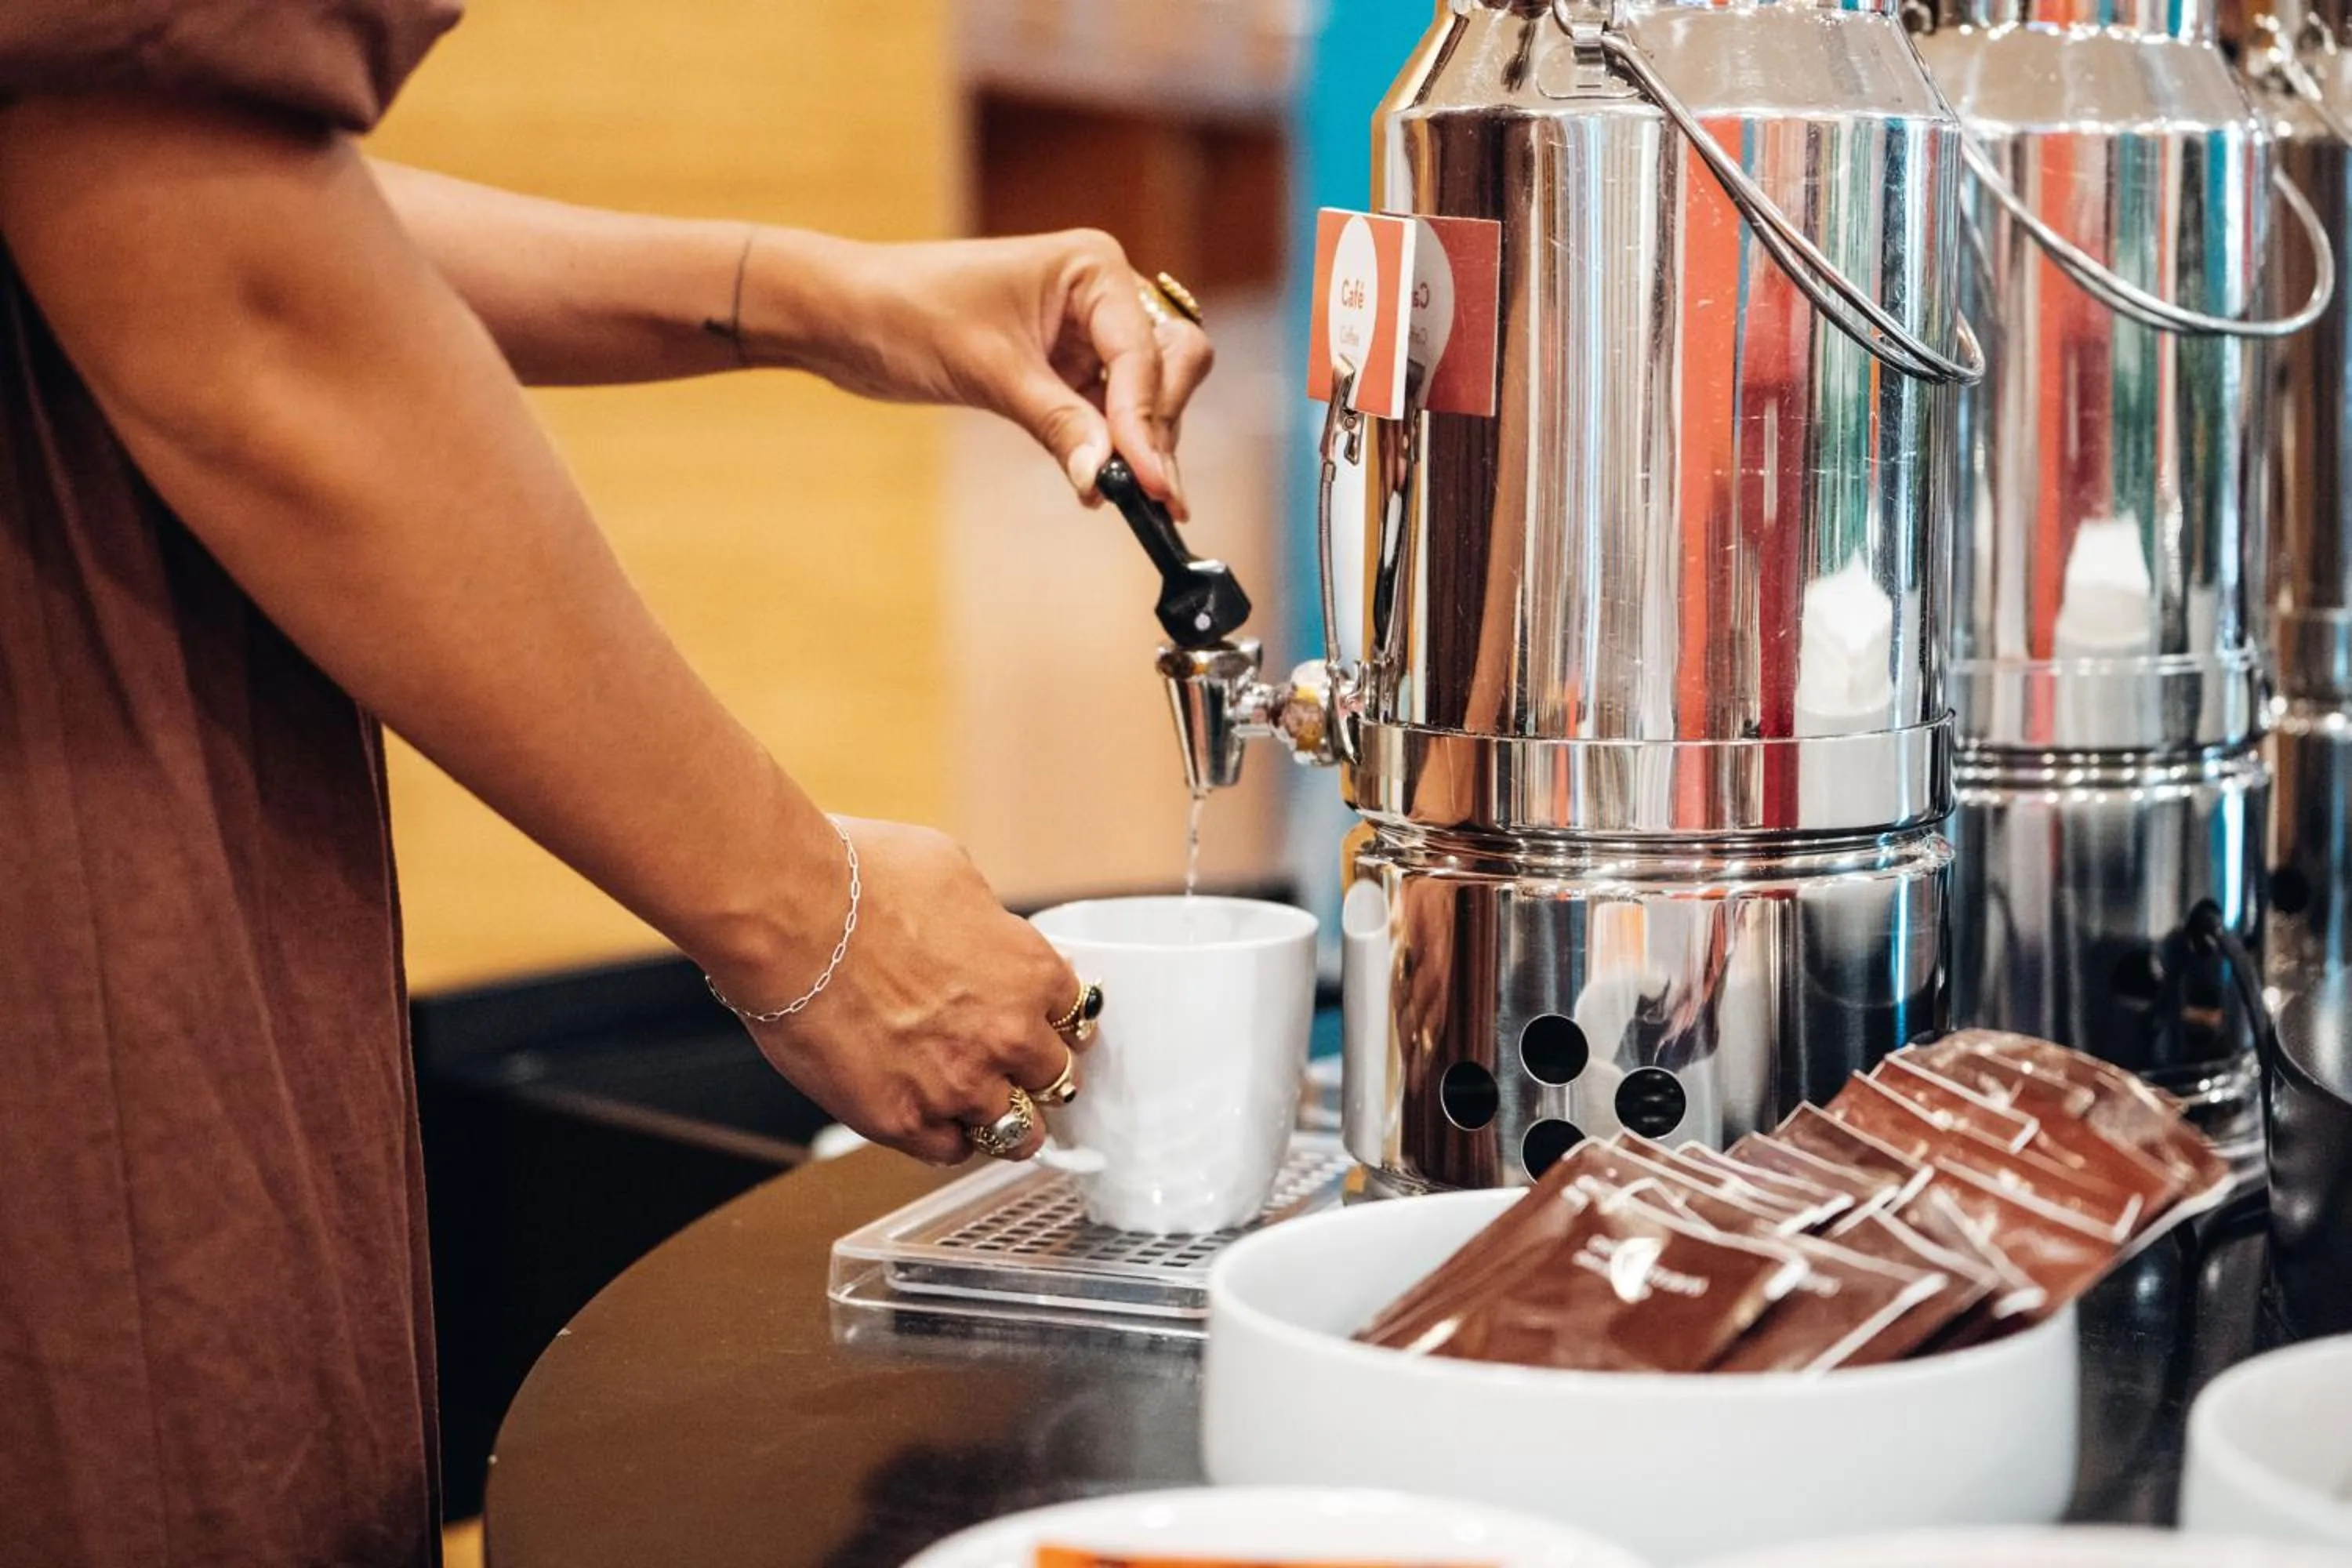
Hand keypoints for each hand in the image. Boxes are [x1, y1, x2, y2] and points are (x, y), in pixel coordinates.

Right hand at [717, 818, 1088, 1164]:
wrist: (790, 916)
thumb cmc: (860, 879)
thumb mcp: (953, 873)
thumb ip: (986, 922)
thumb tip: (987, 933)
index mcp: (1030, 972)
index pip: (1076, 1019)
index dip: (1052, 1022)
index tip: (1039, 1026)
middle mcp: (1007, 1035)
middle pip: (1055, 1080)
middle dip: (1031, 1072)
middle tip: (1007, 1067)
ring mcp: (957, 1085)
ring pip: (1014, 1132)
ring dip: (998, 1116)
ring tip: (972, 1104)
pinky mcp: (902, 1120)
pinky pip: (948, 1151)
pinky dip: (944, 1137)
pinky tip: (928, 1116)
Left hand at [752, 230, 1213, 519]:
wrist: (845, 316)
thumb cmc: (907, 314)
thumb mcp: (988, 371)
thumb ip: (1056, 423)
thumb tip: (1106, 478)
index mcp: (1091, 267)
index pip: (1144, 352)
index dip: (1148, 420)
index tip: (1147, 483)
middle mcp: (1101, 294)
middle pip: (1170, 366)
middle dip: (1160, 427)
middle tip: (1153, 496)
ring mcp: (1086, 333)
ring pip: (1147, 395)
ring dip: (1140, 445)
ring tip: (1127, 500)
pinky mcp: (1065, 368)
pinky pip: (1108, 413)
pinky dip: (1110, 448)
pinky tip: (1101, 486)